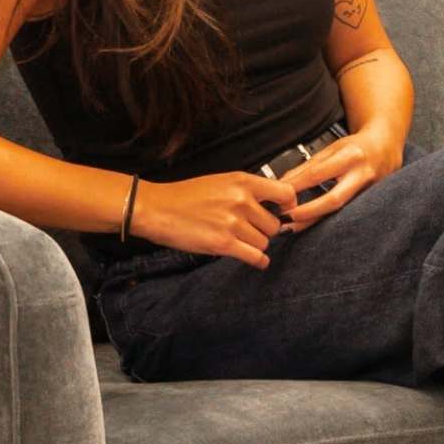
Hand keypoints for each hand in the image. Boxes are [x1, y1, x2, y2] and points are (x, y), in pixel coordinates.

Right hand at [129, 169, 302, 267]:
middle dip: (264, 230)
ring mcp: (233, 223)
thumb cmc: (184, 196)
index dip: (288, 205)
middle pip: (274, 224)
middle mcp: (242, 200)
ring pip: (264, 242)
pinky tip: (256, 261)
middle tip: (250, 231)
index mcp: (242, 182)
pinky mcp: (223, 243)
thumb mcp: (220, 182)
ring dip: (255, 245)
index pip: (286, 193)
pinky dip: (258, 261)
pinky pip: (255, 256)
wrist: (155, 208)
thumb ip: (246, 190)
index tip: (285, 212)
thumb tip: (272, 202)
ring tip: (240, 241)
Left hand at [279, 126, 397, 231]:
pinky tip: (310, 225)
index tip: (278, 196)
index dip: (296, 186)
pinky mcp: (370, 202)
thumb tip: (282, 182)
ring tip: (291, 228)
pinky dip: (325, 221)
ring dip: (313, 221)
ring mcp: (369, 192)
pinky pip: (344, 214)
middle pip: (333, 199)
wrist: (387, 147)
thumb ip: (308, 166)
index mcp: (351, 156)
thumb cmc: (358, 146)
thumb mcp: (332, 149)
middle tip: (285, 219)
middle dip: (308, 211)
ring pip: (339, 211)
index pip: (318, 174)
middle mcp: (362, 175)